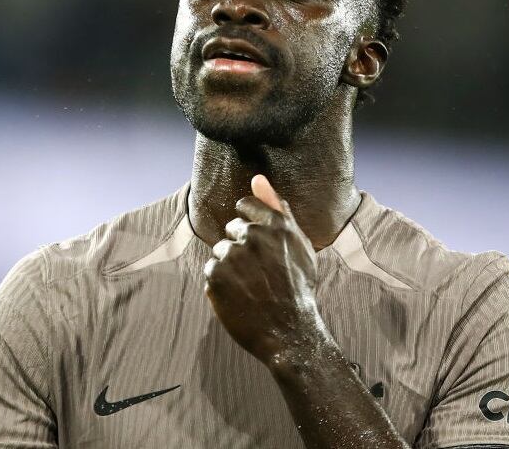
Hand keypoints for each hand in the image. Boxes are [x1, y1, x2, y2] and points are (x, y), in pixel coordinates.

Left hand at [203, 174, 325, 366]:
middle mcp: (252, 236)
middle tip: (259, 274)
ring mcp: (232, 256)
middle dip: (241, 247)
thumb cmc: (297, 288)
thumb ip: (277, 208)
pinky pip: (210, 270)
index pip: (246, 205)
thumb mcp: (298, 244)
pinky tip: (238, 297)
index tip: (255, 243)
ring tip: (250, 287)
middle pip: (232, 230)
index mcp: (275, 225)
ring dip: (230, 266)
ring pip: (220, 251)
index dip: (250, 223)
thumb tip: (257, 178)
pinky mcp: (215, 277)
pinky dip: (220, 284)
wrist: (290, 331)